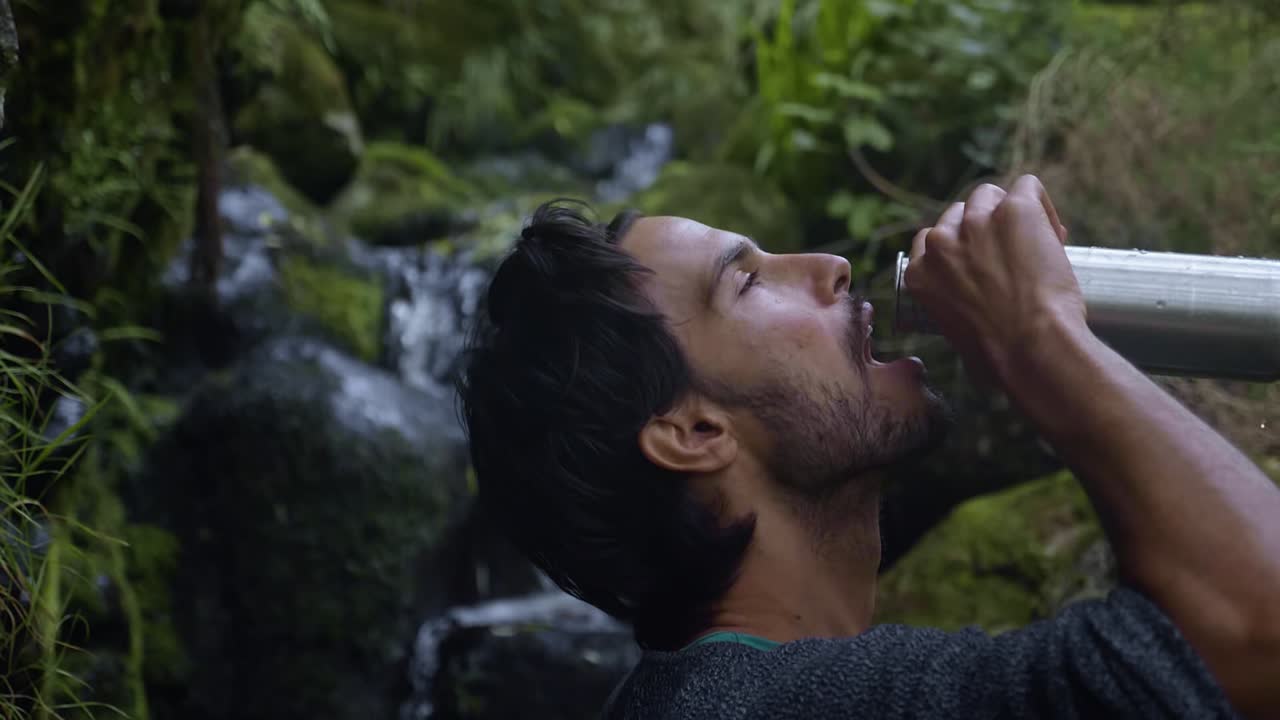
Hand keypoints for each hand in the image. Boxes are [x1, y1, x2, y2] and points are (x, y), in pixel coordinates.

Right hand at [903, 175, 1085, 385]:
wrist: (1030, 347)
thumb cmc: (997, 356)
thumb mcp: (952, 333)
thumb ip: (951, 307)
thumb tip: (971, 312)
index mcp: (918, 272)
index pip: (931, 238)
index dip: (958, 246)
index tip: (980, 262)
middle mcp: (940, 242)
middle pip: (959, 212)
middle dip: (982, 228)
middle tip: (1010, 255)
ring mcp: (976, 222)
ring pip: (990, 195)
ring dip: (1008, 212)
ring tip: (1034, 242)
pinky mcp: (1014, 210)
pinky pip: (1028, 187)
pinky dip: (1041, 204)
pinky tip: (1052, 231)